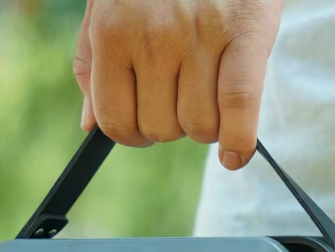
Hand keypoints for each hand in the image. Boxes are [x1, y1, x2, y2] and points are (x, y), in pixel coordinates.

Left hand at [74, 0, 282, 169]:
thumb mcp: (109, 8)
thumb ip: (93, 66)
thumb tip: (88, 125)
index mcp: (114, 33)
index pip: (115, 122)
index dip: (130, 133)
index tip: (142, 125)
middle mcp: (154, 37)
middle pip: (160, 130)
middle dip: (170, 123)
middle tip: (181, 94)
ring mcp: (200, 36)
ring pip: (199, 128)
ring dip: (206, 124)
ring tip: (208, 87)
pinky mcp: (245, 34)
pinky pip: (238, 109)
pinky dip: (239, 141)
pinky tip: (237, 154)